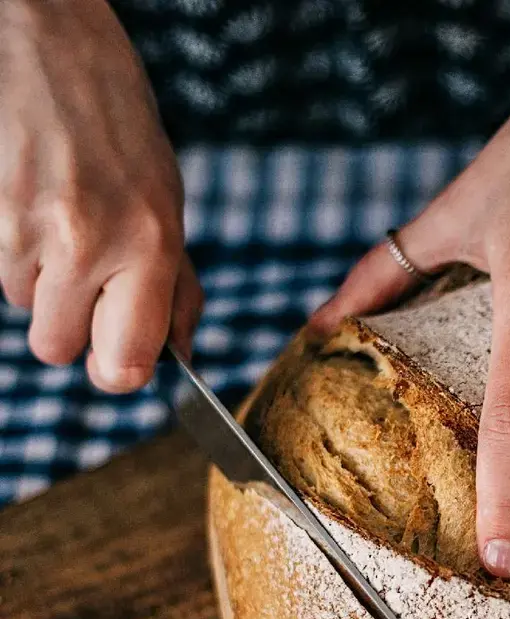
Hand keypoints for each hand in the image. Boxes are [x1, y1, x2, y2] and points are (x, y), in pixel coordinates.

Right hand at [0, 0, 201, 391]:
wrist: (49, 44)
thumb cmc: (122, 130)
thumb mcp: (169, 207)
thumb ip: (178, 287)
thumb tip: (182, 353)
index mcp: (151, 247)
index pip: (126, 363)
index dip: (119, 373)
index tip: (119, 364)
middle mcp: (91, 244)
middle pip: (58, 350)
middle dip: (71, 330)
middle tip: (86, 287)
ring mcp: (31, 228)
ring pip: (24, 309)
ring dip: (42, 284)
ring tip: (62, 226)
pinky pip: (1, 272)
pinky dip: (18, 255)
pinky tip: (36, 210)